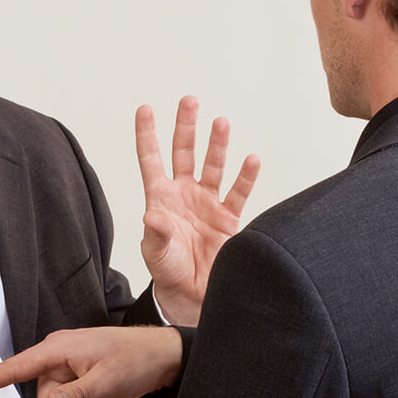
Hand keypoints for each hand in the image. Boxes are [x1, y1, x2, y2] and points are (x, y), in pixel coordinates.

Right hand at [0, 326, 183, 397]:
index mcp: (58, 348)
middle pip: (43, 396)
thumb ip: (75, 397)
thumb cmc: (137, 360)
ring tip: (104, 393)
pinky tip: (104, 395)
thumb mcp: (107, 381)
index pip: (16, 367)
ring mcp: (66, 368)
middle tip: (98, 394)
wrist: (162, 357)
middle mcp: (57, 356)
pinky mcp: (75, 378)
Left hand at [136, 97, 259, 326]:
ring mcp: (207, 203)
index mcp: (160, 197)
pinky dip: (246, 176)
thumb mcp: (156, 252)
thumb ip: (156, 233)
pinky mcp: (228, 218)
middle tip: (190, 100)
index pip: (151, 159)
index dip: (147, 134)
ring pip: (212, 166)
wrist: (193, 296)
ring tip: (220, 122)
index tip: (145, 108)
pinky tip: (251, 159)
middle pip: (184, 152)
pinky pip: (238, 193)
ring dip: (216, 145)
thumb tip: (151, 216)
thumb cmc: (168, 271)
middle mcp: (184, 194)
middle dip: (186, 126)